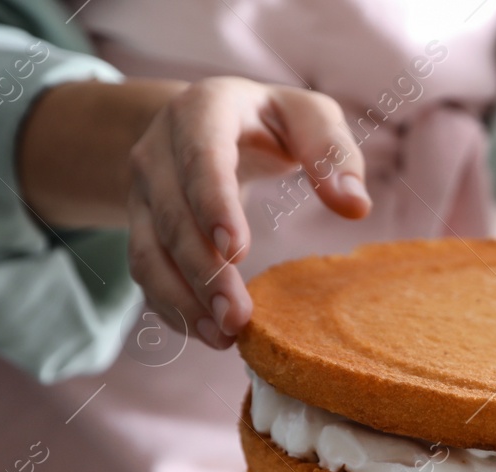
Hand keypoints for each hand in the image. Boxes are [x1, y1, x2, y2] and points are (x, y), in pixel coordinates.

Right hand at [126, 77, 370, 346]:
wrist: (211, 120)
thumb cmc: (272, 121)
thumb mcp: (308, 116)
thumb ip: (333, 152)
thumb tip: (355, 206)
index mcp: (202, 111)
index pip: (201, 156)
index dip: (213, 203)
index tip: (237, 252)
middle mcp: (159, 150)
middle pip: (173, 215)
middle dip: (202, 271)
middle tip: (236, 316)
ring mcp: (144, 190)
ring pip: (150, 250)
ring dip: (183, 299)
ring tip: (224, 336)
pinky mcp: (141, 224)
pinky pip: (145, 270)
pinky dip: (171, 306)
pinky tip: (206, 334)